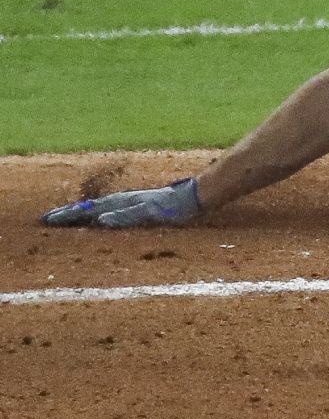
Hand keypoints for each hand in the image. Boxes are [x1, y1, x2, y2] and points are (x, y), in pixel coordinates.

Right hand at [43, 177, 201, 228]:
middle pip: (87, 207)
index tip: (46, 221)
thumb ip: (125, 217)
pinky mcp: (137, 206)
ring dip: (79, 214)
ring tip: (63, 218)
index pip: (86, 210)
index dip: (66, 216)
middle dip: (66, 214)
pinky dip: (96, 214)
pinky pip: (109, 210)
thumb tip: (100, 219)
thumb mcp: (149, 214)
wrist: (194, 197)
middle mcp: (121, 201)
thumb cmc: (173, 208)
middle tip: (44, 220)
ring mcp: (129, 202)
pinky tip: (96, 218)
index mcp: (120, 203)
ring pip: (96, 208)